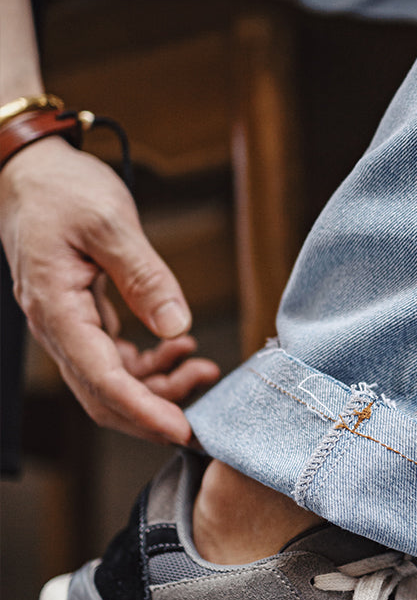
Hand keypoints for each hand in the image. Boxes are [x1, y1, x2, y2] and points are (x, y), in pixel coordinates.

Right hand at [0, 137, 220, 443]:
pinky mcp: (83, 319)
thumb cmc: (62, 189)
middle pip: (104, 396)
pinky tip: (181, 348)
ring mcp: (69, 326)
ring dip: (159, 387)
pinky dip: (151, 364)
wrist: (30, 171)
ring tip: (203, 368)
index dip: (145, 410)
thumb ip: (144, 276)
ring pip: (113, 382)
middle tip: (203, 415)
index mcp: (56, 308)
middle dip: (156, 411)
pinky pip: (116, 360)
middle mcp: (57, 327)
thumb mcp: (110, 222)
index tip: (182, 429)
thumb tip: (176, 325)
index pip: (102, 379)